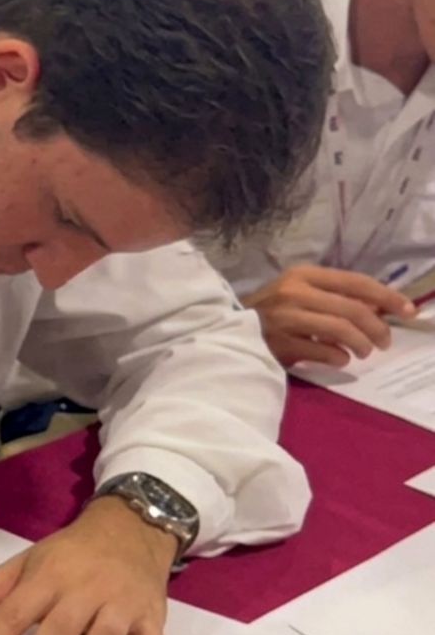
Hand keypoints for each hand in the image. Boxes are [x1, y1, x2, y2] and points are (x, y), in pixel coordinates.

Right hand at [243, 264, 414, 366]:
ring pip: (341, 330)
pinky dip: (339, 357)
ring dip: (362, 344)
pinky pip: (323, 352)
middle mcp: (294, 292)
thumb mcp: (302, 294)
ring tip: (364, 352)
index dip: (388, 297)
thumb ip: (337, 298)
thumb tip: (381, 309)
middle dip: (378, 328)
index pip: (356, 282)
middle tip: (385, 342)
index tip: (408, 310)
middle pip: (353, 309)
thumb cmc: (271, 312)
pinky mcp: (278, 344)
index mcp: (303, 275)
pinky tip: (341, 359)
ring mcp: (284, 318)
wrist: (226, 329)